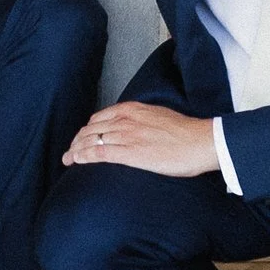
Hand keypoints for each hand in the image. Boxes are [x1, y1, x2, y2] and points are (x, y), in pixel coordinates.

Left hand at [65, 101, 219, 177]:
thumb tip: (136, 129)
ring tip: (69, 159)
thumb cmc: (185, 132)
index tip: (83, 138)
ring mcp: (126, 135)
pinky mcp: (129, 153)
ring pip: (91, 141)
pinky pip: (99, 153)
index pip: (99, 118)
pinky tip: (76, 161)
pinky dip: (83, 156)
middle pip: (91, 129)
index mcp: (132, 109)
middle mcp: (125, 119)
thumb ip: (142, 120)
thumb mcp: (158, 116)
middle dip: (78, 140)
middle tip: (71, 151)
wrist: (200, 141)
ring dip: (76, 150)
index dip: (87, 129)